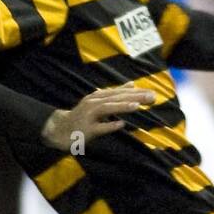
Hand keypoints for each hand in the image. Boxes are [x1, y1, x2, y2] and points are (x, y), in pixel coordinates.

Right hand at [41, 83, 155, 150]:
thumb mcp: (98, 101)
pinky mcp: (87, 130)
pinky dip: (110, 125)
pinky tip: (121, 124)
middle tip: (152, 97)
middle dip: (134, 97)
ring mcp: (89, 116)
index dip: (136, 92)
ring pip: (107, 109)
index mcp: (98, 97)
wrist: (61, 129)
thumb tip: (132, 83)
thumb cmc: (84, 116)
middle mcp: (93, 104)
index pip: (119, 93)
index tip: (152, 93)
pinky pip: (99, 128)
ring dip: (122, 107)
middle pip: (116, 99)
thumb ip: (115, 93)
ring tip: (137, 105)